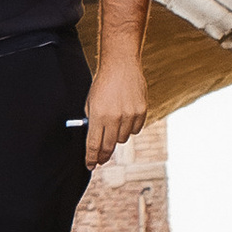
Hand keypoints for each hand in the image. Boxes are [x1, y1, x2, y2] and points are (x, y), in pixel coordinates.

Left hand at [86, 47, 147, 165]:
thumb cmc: (103, 83)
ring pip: (123, 139)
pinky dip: (130, 128)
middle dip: (103, 156)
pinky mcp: (141, 111)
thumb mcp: (90, 102)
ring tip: (114, 123)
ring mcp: (129, 115)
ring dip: (117, 137)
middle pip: (108, 147)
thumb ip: (92, 121)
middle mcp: (114, 117)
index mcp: (98, 115)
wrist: (121, 65)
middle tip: (101, 160)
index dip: (91, 158)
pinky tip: (126, 117)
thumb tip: (94, 142)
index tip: (90, 165)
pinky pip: (136, 130)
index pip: (93, 144)